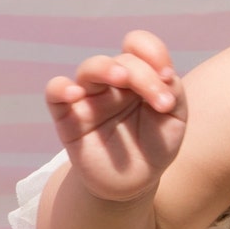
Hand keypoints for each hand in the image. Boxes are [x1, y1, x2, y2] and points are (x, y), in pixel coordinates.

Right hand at [45, 30, 186, 203]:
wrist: (134, 182)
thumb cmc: (154, 146)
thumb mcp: (174, 120)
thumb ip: (173, 92)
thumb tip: (165, 73)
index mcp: (138, 76)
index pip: (138, 46)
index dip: (153, 51)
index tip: (168, 76)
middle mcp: (112, 82)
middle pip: (122, 60)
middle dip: (144, 76)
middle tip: (162, 103)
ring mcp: (89, 97)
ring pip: (90, 69)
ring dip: (107, 68)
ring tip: (122, 78)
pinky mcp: (68, 118)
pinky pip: (55, 92)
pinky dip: (61, 87)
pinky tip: (75, 93)